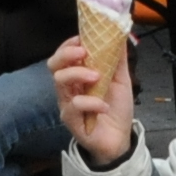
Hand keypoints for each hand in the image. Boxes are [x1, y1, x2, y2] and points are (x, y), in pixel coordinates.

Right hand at [49, 30, 132, 164]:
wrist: (120, 138)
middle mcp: (69, 87)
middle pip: (54, 65)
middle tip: (84, 53)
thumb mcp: (121, 80)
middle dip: (66, 54)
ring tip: (98, 77)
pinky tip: (104, 106)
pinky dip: (91, 102)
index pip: (64, 55)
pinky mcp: (70, 120)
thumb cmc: (116, 108)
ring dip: (79, 74)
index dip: (69, 45)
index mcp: (78, 75)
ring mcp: (67, 103)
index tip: (82, 38)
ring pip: (60, 81)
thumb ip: (118, 60)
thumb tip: (120, 37)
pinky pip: (73, 105)